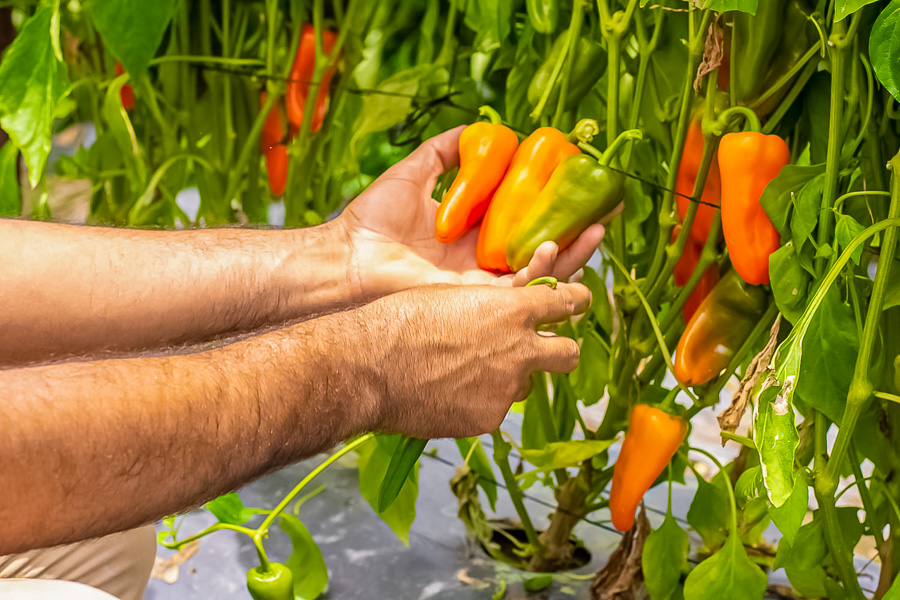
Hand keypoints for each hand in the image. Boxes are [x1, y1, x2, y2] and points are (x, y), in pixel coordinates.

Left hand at [336, 127, 604, 299]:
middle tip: (605, 213)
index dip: (554, 208)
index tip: (579, 186)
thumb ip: (441, 152)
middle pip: (542, 251)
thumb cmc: (371, 220)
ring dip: (572, 253)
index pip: (524, 223)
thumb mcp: (412, 174)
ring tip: (599, 229)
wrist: (346, 260)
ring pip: (540, 274)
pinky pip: (519, 289)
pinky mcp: (475, 301)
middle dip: (576, 234)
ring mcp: (481, 286)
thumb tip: (471, 128)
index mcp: (472, 236)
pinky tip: (559, 245)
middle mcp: (482, 263)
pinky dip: (542, 269)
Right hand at [353, 282, 590, 438]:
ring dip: (509, 379)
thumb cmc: (400, 321)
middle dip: (560, 350)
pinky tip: (447, 395)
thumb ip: (487, 308)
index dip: (575, 301)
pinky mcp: (489, 418)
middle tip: (545, 350)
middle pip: (568, 352)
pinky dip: (479, 402)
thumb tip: (499, 317)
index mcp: (512, 309)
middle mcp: (520, 349)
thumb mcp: (451, 297)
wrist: (369, 368)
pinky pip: (495, 409)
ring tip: (468, 374)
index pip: (566, 302)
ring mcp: (507, 387)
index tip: (576, 302)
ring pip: (526, 385)